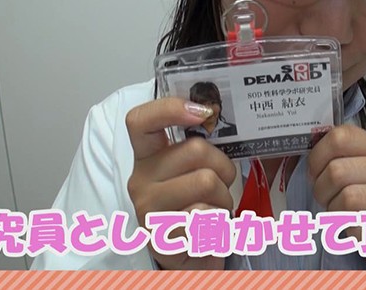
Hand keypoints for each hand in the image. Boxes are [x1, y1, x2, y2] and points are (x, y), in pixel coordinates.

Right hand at [125, 98, 236, 269]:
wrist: (190, 256)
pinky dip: (220, 223)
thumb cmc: (195, 206)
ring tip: (215, 211)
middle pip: (195, 150)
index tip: (203, 111)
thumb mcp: (193, 171)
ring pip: (206, 181)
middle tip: (221, 185)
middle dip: (223, 167)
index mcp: (147, 157)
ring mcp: (148, 210)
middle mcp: (141, 180)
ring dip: (224, 198)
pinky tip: (209, 231)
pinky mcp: (161, 238)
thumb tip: (216, 116)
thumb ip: (200, 147)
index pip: (141, 121)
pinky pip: (207, 216)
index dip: (170, 108)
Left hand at [308, 125, 365, 269]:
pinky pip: (363, 224)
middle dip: (321, 189)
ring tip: (343, 216)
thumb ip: (347, 160)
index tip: (315, 173)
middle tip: (326, 200)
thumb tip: (311, 159)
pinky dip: (350, 229)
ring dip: (335, 211)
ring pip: (348, 197)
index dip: (318, 155)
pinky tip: (359, 230)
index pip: (343, 136)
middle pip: (338, 170)